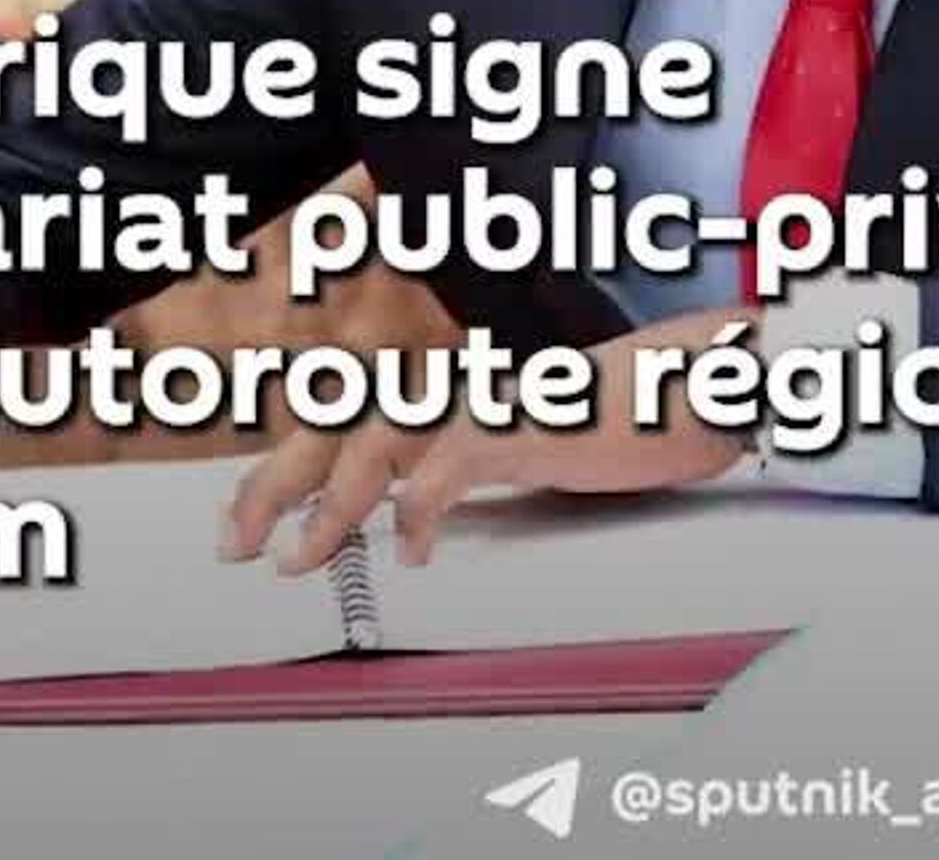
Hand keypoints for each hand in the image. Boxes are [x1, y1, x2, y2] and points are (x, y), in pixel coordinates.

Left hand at [218, 308, 755, 574]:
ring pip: (383, 437)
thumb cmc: (631, 412)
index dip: (294, 460)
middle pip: (346, 418)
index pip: (356, 415)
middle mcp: (465, 387)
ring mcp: (495, 401)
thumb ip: (479, 463)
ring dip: (331, 500)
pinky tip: (407, 548)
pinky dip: (421, 506)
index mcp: (460, 391)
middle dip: (279, 477)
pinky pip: (455, 461)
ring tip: (297, 558)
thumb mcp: (537, 443)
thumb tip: (424, 508)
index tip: (246, 510)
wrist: (703, 381)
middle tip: (234, 539)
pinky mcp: (531, 423)